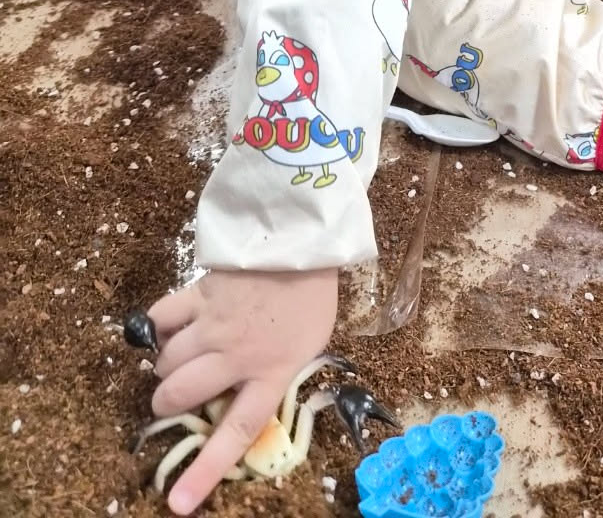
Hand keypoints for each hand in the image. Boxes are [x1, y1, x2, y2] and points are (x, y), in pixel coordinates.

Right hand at [146, 266, 338, 513]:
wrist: (304, 245)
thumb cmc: (309, 300)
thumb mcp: (304, 349)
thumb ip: (270, 375)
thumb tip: (234, 397)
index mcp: (270, 374)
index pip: (234, 433)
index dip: (204, 471)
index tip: (177, 503)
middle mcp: (236, 355)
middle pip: (179, 394)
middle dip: (166, 402)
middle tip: (173, 396)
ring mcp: (214, 323)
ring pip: (165, 361)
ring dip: (164, 367)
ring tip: (179, 359)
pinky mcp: (200, 293)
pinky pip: (160, 318)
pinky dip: (158, 328)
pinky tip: (171, 328)